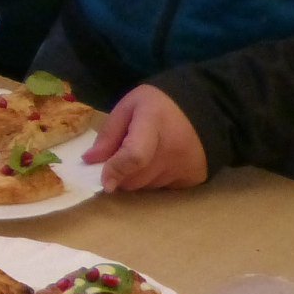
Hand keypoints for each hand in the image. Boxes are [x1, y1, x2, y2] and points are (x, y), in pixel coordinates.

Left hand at [83, 86, 208, 190]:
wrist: (205, 108)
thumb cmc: (160, 105)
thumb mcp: (129, 106)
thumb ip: (109, 133)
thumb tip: (89, 161)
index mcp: (154, 123)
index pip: (134, 155)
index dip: (116, 170)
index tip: (104, 182)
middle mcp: (173, 149)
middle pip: (136, 178)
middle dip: (120, 174)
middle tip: (118, 159)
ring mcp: (186, 166)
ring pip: (147, 186)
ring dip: (137, 177)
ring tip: (143, 155)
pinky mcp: (194, 178)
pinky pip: (163, 189)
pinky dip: (154, 180)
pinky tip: (159, 162)